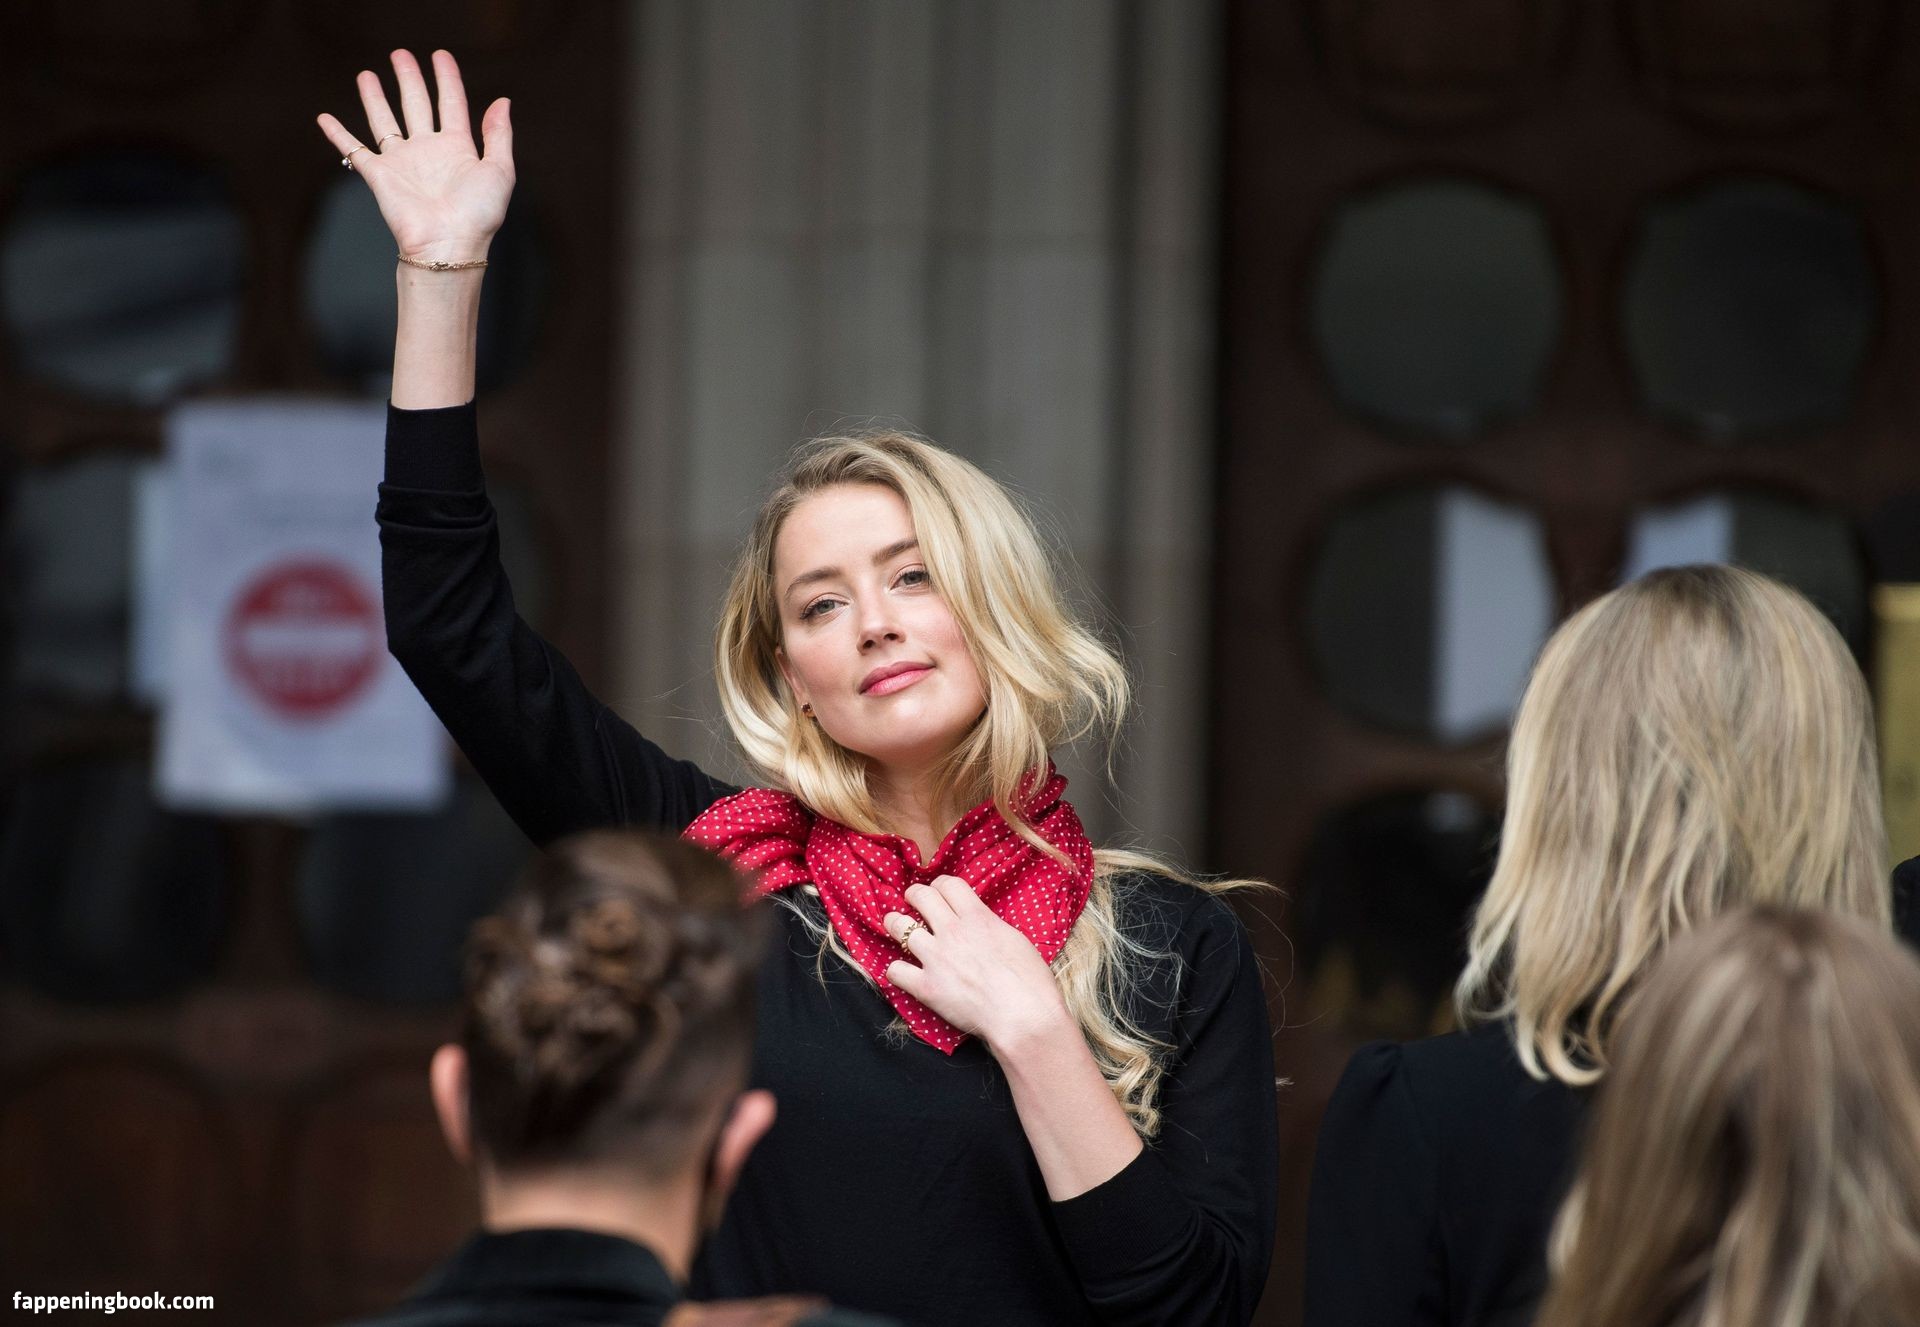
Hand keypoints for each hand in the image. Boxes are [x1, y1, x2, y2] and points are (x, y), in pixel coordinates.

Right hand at [315, 49, 513, 263]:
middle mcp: (428, 151)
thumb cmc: (478, 214)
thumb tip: (502, 100)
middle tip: (400, 55)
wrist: (447, 244)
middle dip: (408, 79)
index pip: (451, 103)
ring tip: (366, 74)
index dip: (447, 78)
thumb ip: (499, 134)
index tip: (440, 55)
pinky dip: (338, 134)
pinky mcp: (379, 175)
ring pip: (385, 121)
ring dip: (374, 98)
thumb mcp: (500, 170)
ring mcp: (402, 162)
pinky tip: (325, 118)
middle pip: (416, 105)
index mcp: (458, 149)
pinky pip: (354, 149)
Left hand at [883, 875, 1071, 1051]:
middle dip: (914, 895)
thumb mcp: (1014, 939)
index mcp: (978, 918)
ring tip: (896, 927)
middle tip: (914, 902)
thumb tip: (979, 923)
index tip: (938, 892)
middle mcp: (952, 932)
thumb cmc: (1030, 982)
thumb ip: (990, 926)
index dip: (940, 885)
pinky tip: (903, 971)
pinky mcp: (926, 987)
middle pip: (920, 896)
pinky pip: (895, 970)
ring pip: (899, 927)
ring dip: (896, 924)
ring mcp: (936, 958)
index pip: (948, 884)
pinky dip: (896, 969)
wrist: (1024, 1016)